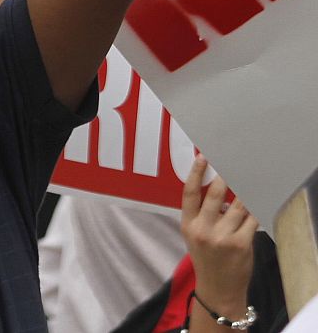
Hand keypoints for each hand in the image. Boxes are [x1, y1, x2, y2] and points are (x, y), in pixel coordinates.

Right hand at [181, 156, 256, 316]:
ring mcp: (222, 237)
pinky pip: (251, 219)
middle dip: (224, 177)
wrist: (218, 288)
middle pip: (215, 194)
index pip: (189, 193)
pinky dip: (255, 208)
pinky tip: (257, 200)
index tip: (202, 158)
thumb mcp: (194, 236)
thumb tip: (221, 193)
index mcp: (188, 225)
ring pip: (237, 205)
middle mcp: (203, 229)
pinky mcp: (241, 243)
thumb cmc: (207, 259)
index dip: (195, 173)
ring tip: (248, 179)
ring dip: (244, 191)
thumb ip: (202, 216)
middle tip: (231, 165)